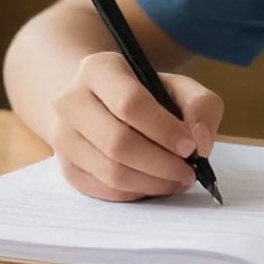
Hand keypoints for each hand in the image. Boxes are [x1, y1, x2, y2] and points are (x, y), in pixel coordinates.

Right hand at [49, 51, 223, 201]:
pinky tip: (155, 183)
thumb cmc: (143, 94)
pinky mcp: (66, 167)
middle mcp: (70, 101)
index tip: (191, 147)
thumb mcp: (176, 85)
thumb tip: (201, 143)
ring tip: (177, 179)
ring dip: (153, 183)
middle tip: (189, 171)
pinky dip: (137, 193)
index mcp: (98, 70)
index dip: (164, 130)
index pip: (129, 103)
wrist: (97, 102)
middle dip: (162, 164)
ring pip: (111, 173)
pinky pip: (104, 191)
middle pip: (118, 143)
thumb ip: (200, 105)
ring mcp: (62, 137)